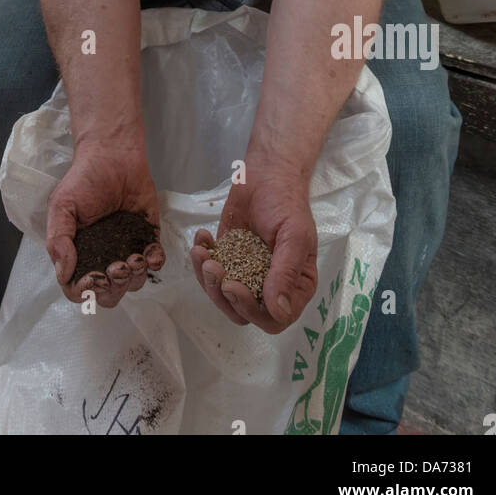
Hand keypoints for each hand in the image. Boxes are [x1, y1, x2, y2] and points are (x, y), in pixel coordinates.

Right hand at [46, 142, 164, 307]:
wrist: (114, 155)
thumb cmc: (84, 179)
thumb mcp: (62, 206)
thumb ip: (58, 240)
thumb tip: (65, 273)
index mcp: (79, 254)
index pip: (80, 289)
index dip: (87, 291)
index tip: (95, 277)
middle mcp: (102, 257)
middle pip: (109, 294)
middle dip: (114, 288)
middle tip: (118, 266)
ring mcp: (127, 249)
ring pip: (133, 283)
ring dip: (135, 277)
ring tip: (134, 256)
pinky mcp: (148, 238)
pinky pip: (155, 263)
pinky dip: (155, 263)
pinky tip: (150, 251)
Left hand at [190, 167, 316, 333]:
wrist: (267, 175)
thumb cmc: (286, 204)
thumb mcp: (293, 235)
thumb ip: (286, 272)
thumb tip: (278, 311)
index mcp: (295, 287)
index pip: (274, 319)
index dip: (251, 310)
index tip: (232, 285)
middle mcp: (270, 287)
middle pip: (243, 313)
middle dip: (221, 294)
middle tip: (211, 265)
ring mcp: (246, 274)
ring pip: (222, 296)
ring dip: (206, 278)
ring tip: (200, 251)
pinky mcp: (227, 259)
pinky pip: (210, 273)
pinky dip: (200, 259)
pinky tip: (203, 237)